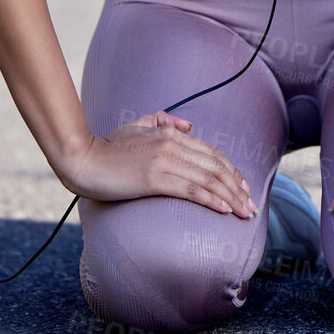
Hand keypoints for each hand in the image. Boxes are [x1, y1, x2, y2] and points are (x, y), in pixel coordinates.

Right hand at [58, 110, 258, 218]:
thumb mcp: (136, 125)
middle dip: (237, 187)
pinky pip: (190, 189)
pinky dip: (211, 199)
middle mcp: (171, 144)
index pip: (211, 153)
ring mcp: (164, 161)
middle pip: (215, 166)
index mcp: (170, 134)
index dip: (231, 170)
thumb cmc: (107, 146)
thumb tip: (188, 125)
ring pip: (207, 179)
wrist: (82, 159)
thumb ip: (162, 121)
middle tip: (250, 206)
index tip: (243, 187)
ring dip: (230, 197)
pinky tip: (223, 209)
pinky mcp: (154, 178)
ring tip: (243, 212)